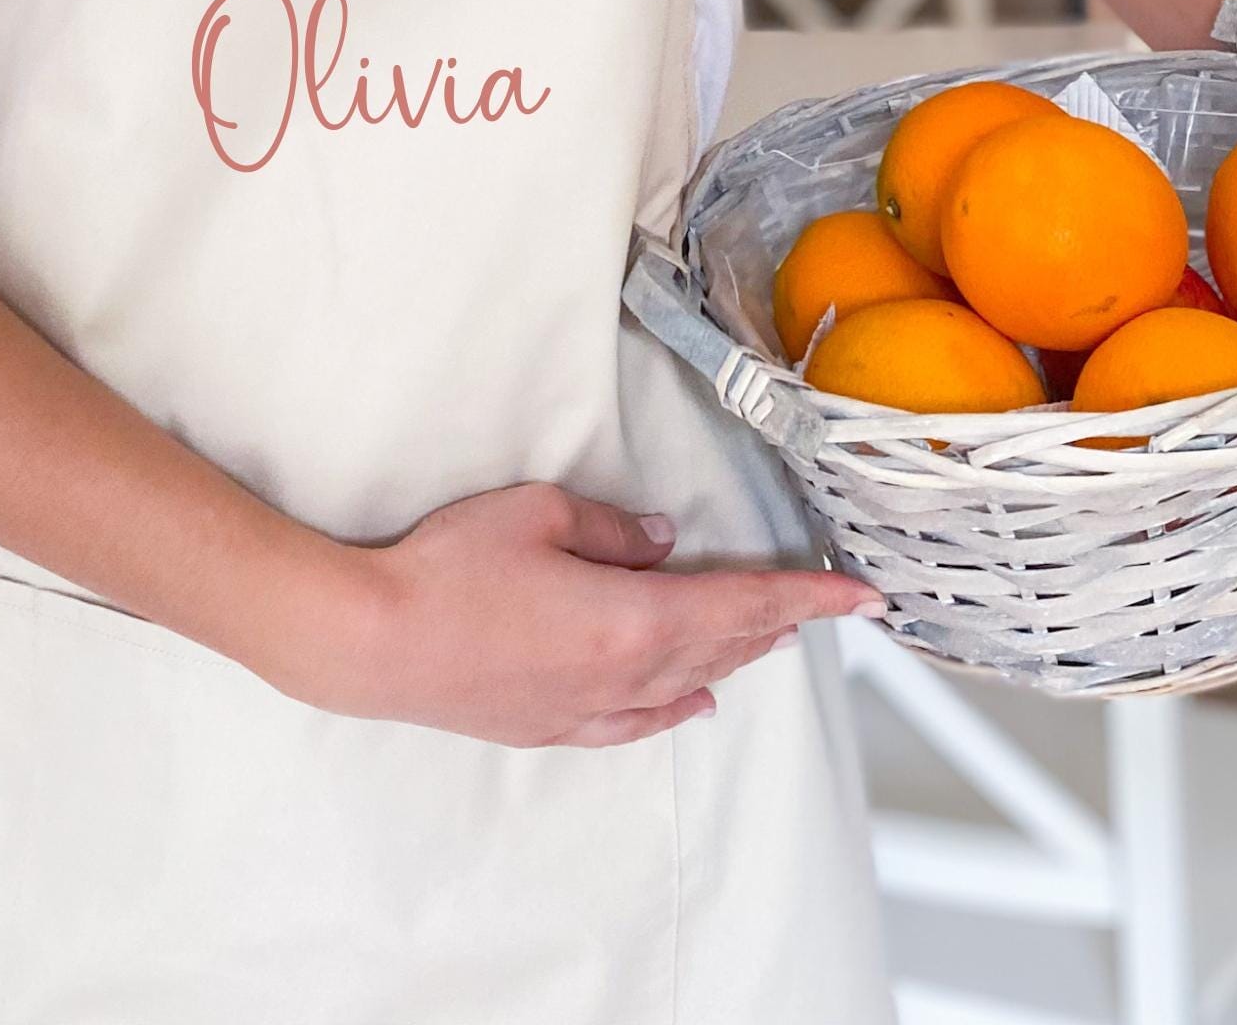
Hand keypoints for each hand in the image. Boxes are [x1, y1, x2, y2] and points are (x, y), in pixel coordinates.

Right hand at [292, 482, 882, 748]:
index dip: (809, 597)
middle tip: (826, 605)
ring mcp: (591, 706)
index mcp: (632, 616)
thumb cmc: (449, 571)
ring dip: (737, 656)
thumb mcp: (537, 513)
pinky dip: (678, 705)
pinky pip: (639, 720)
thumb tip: (661, 541)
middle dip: (782, 621)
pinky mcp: (555, 723)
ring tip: (775, 638)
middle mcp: (625, 672)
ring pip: (689, 680)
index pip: (744, 603)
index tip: (861, 597)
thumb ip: (612, 527)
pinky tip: (696, 702)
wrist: (375, 642)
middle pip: (725, 643)